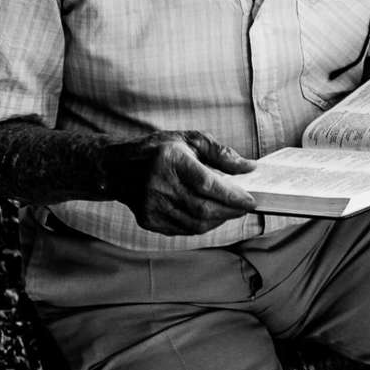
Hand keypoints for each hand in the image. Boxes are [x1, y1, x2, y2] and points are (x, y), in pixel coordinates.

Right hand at [104, 131, 258, 235]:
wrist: (117, 167)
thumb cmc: (160, 150)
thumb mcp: (191, 140)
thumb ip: (222, 153)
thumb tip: (249, 167)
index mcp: (171, 160)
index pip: (207, 184)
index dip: (232, 196)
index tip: (251, 200)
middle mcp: (159, 184)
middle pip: (203, 208)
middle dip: (230, 211)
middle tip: (246, 207)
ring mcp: (152, 205)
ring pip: (195, 223)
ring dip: (219, 220)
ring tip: (231, 211)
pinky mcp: (148, 220)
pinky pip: (183, 230)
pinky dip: (203, 226)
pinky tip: (211, 216)